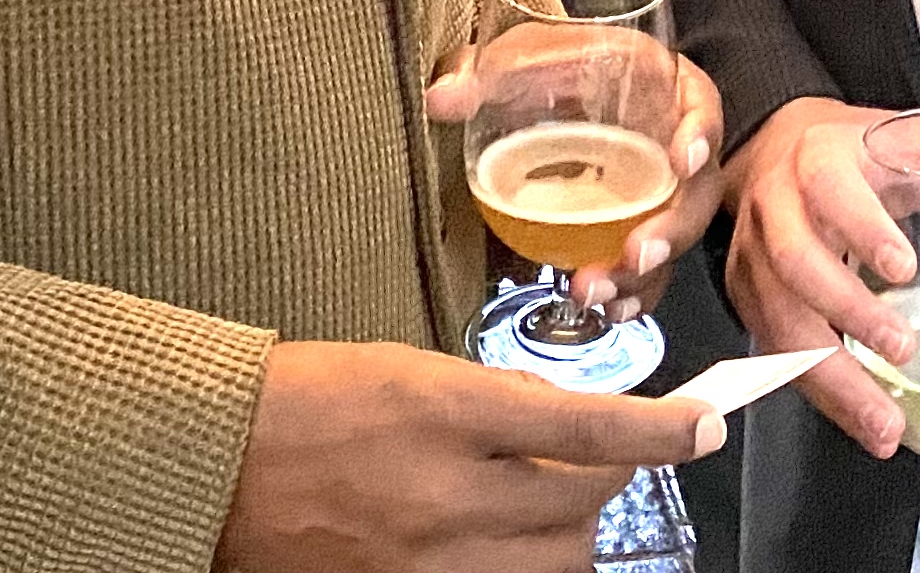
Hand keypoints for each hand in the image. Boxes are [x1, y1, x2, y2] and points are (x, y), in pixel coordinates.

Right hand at [212, 340, 718, 571]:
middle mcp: (446, 492)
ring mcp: (426, 560)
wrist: (211, 462)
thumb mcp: (405, 366)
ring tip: (547, 506)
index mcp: (444, 410)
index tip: (708, 426)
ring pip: (554, 567)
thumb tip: (562, 424)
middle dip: (611, 480)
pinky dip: (520, 569)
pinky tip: (509, 542)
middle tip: (601, 458)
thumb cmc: (305, 394)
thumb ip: (488, 399)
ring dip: (570, 536)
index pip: (586, 426)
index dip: (659, 431)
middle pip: (582, 506)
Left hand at [423, 48, 722, 317]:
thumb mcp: (527, 56)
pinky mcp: (643, 230)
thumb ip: (488, 72)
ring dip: (643, 275)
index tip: (684, 159)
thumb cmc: (561, 65)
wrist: (569, 93)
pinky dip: (633, 295)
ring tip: (595, 293)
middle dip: (670, 229)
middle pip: (695, 193)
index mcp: (664, 89)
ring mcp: (663, 195)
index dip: (700, 133)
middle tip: (635, 255)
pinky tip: (607, 311)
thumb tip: (440, 97)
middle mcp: (675, 146)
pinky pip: (652, 271)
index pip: (701, 106)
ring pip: (673, 241)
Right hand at [719, 96, 919, 460]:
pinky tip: (865, 424)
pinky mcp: (749, 302)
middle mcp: (776, 210)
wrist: (773, 149)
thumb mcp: (916, 135)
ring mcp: (754, 260)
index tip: (904, 268)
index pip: (830, 191)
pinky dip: (822, 396)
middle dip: (847, 313)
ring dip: (832, 380)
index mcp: (818, 160)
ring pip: (779, 325)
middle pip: (795, 265)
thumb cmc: (854, 150)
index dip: (862, 228)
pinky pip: (779, 356)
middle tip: (903, 351)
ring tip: (886, 422)